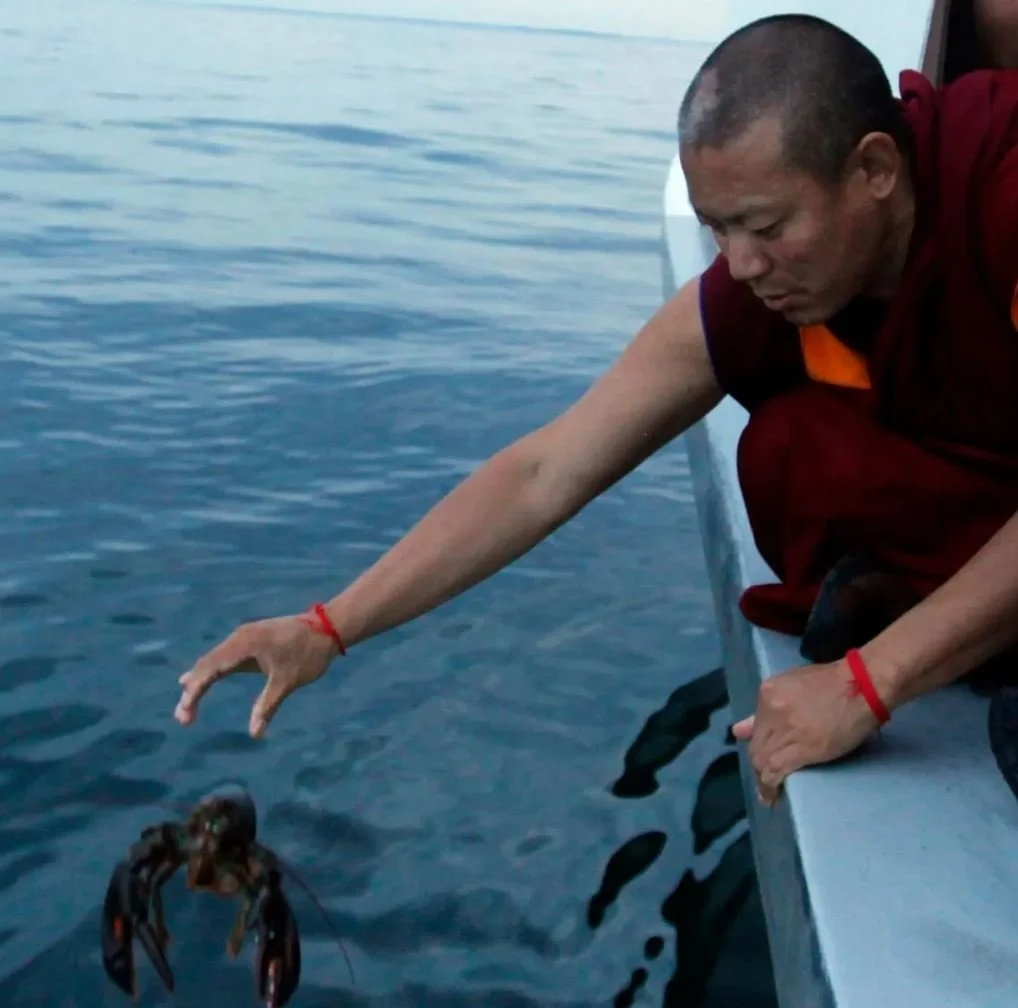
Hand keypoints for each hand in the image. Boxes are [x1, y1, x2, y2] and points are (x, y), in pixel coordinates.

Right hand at [175, 613, 341, 737]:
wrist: (327, 627)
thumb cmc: (308, 654)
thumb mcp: (288, 682)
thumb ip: (267, 706)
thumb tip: (255, 734)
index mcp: (244, 644)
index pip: (209, 670)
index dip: (194, 693)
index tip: (185, 715)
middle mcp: (239, 637)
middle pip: (205, 665)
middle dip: (192, 690)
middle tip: (183, 719)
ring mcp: (244, 637)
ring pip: (212, 660)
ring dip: (199, 681)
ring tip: (186, 706)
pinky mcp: (251, 640)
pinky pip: (223, 657)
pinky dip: (210, 672)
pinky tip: (196, 681)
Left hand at [731, 659, 881, 805]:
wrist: (862, 685)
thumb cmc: (833, 683)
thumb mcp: (792, 686)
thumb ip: (766, 708)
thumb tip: (738, 730)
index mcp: (767, 694)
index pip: (755, 728)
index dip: (758, 746)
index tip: (763, 759)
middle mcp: (771, 710)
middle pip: (756, 746)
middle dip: (758, 767)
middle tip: (764, 782)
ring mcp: (786, 729)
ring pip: (763, 760)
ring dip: (762, 781)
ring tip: (768, 794)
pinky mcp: (804, 748)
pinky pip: (776, 770)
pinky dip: (770, 786)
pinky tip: (773, 796)